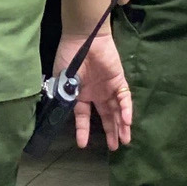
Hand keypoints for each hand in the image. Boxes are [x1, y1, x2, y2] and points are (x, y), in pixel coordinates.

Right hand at [56, 26, 131, 151]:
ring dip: (121, 125)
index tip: (82, 144)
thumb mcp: (61, 80)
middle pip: (106, 116)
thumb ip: (64, 97)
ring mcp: (108, 87)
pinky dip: (126, 110)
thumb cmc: (68, 56)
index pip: (83, 116)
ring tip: (124, 141)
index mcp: (80, 94)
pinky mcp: (119, 80)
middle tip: (114, 147)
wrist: (83, 38)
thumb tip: (60, 113)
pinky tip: (127, 122)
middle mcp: (96, 93)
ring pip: (118, 110)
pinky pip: (124, 98)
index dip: (83, 130)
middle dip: (110, 131)